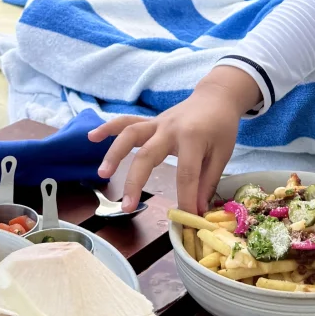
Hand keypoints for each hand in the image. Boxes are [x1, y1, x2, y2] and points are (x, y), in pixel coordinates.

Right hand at [87, 66, 260, 212]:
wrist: (216, 96)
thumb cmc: (221, 127)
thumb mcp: (223, 154)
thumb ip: (207, 182)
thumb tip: (196, 211)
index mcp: (192, 137)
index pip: (186, 174)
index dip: (186, 199)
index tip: (186, 219)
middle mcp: (170, 129)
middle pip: (147, 155)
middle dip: (135, 182)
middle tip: (127, 207)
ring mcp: (157, 123)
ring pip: (130, 135)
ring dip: (114, 154)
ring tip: (101, 173)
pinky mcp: (151, 122)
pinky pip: (127, 123)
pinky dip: (108, 128)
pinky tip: (92, 137)